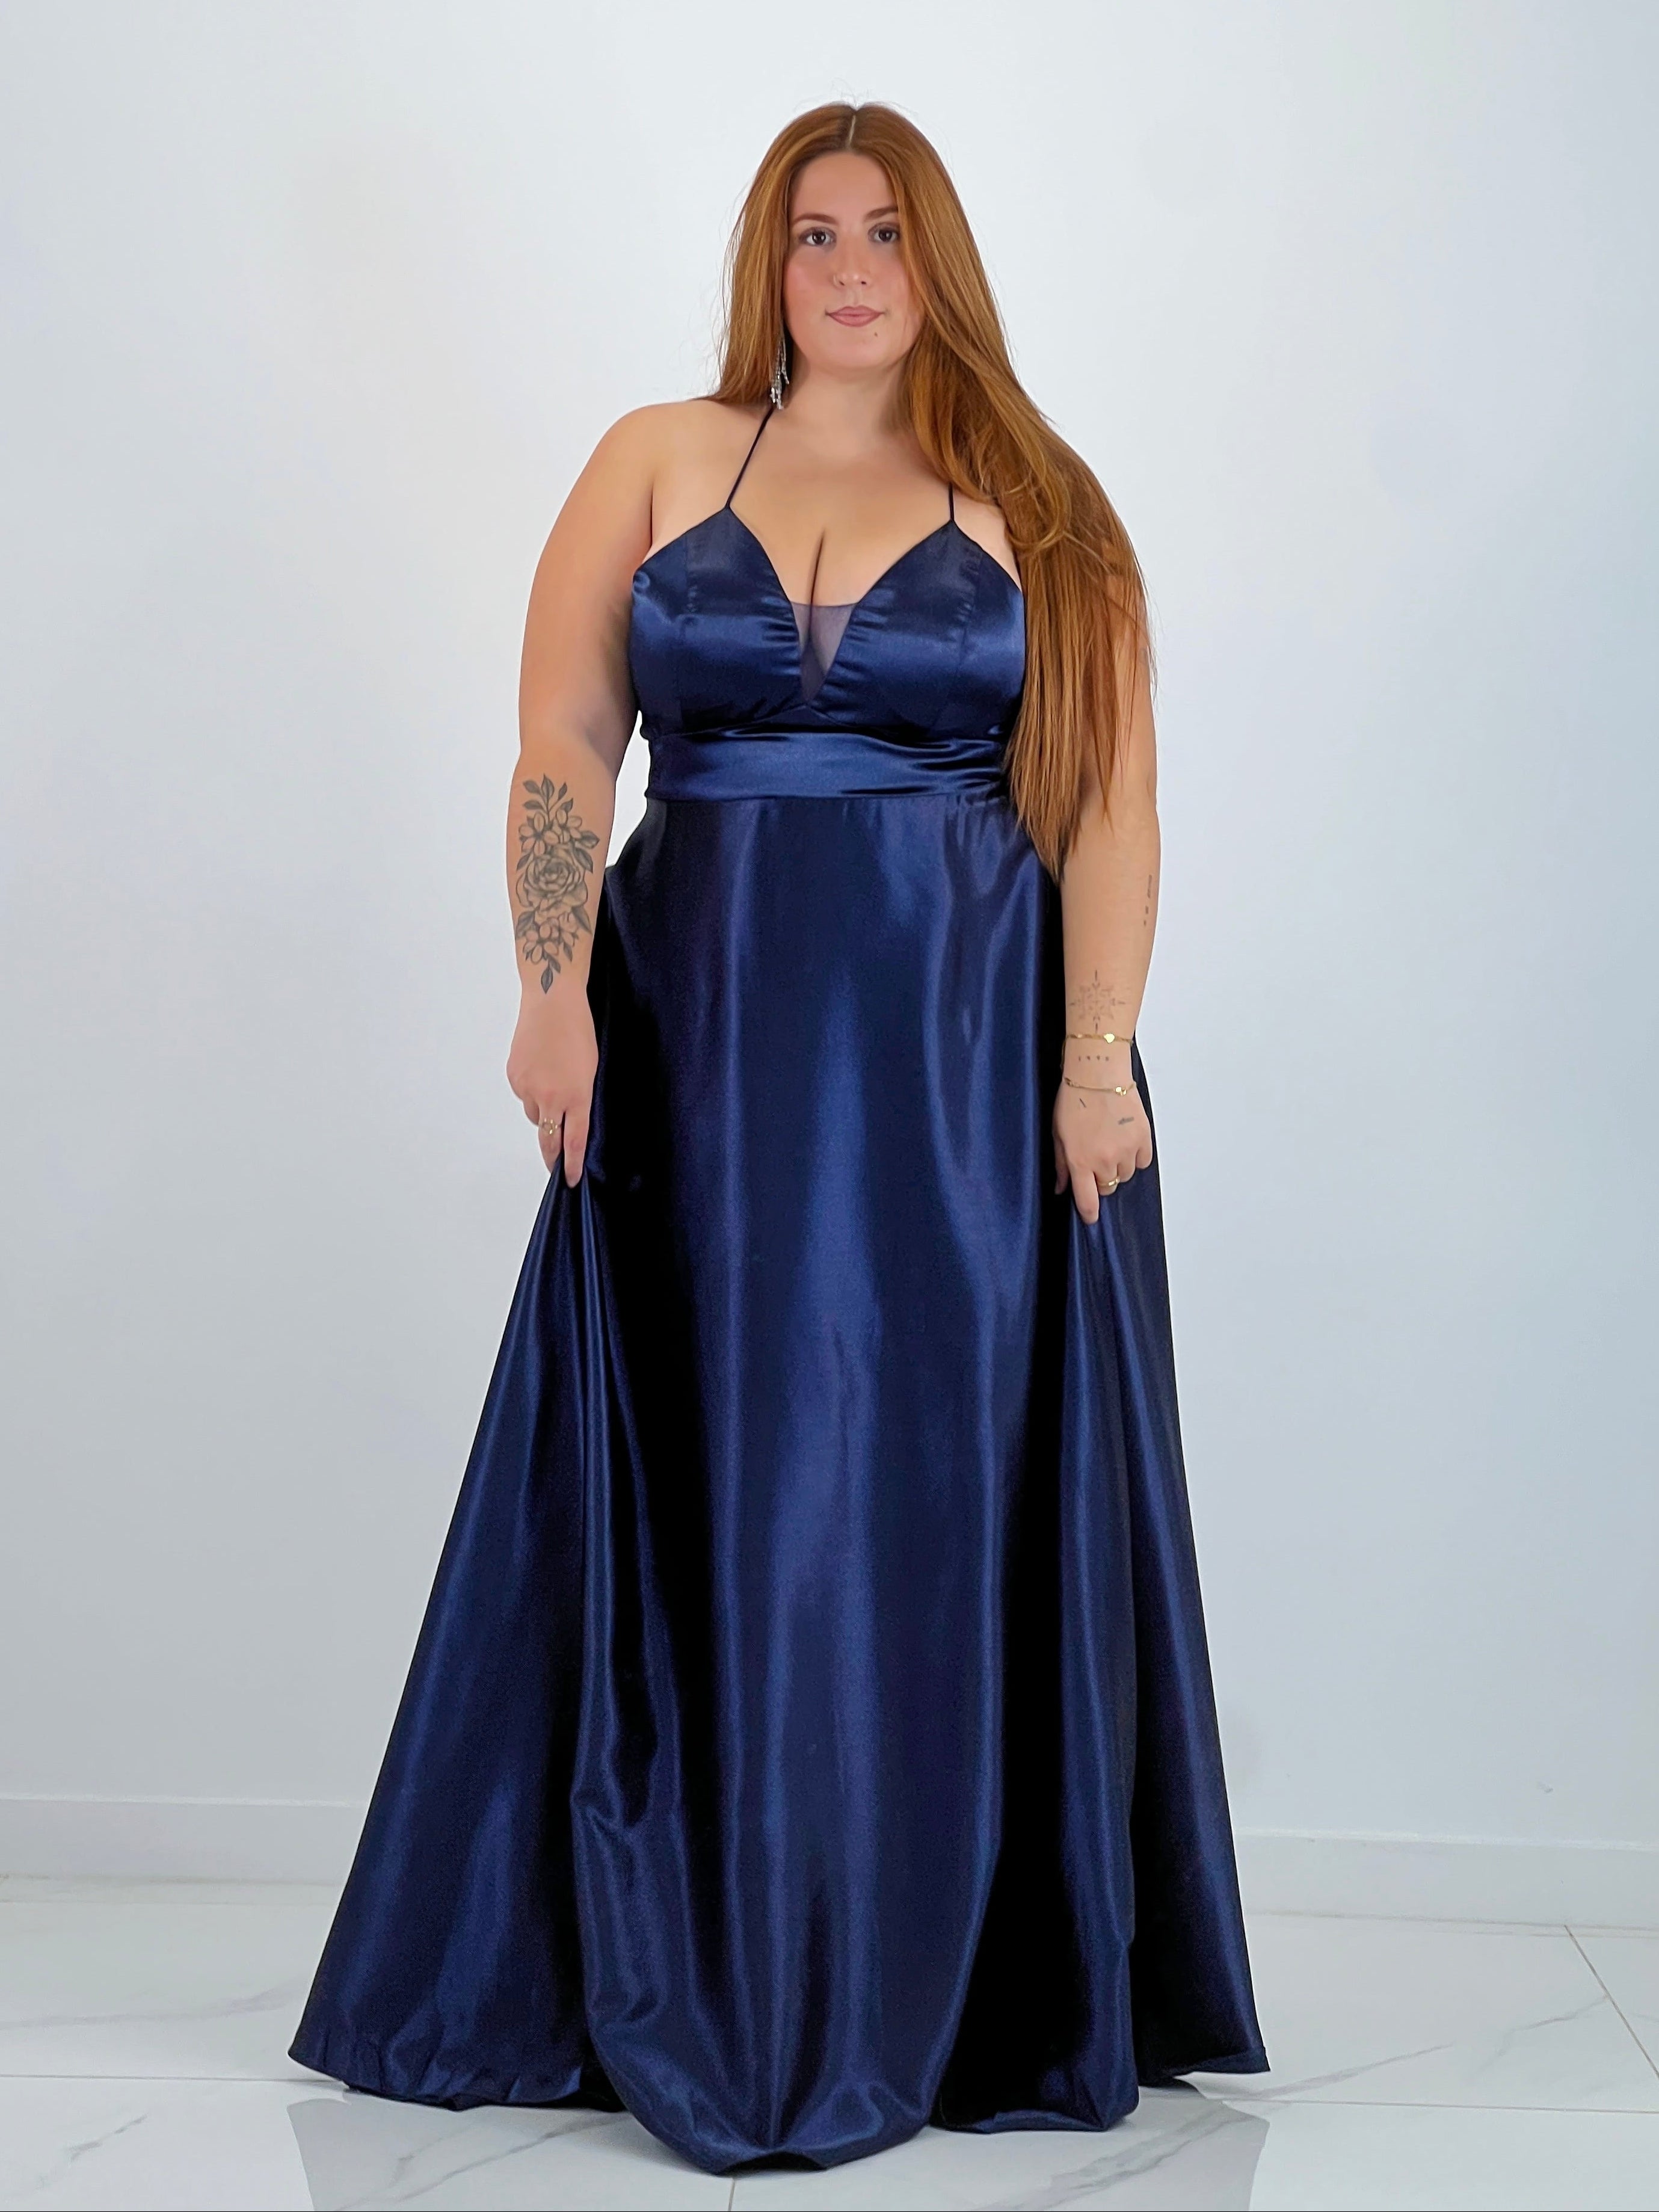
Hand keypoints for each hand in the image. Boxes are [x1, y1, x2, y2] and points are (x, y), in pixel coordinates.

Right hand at [506, 986, 597, 1186]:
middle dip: (551, 1155)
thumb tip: (568, 1121)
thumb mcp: (590, 1069)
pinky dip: (530, 1091)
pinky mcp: (513, 1076)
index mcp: (575, 1096)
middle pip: (547, 1139)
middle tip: (555, 1165)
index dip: (571, 1165)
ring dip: (542, 1112)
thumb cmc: (578, 1030)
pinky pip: (523, 1095)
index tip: (570, 1180)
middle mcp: (549, 1097)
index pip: (573, 1142)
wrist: (552, 1002)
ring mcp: (527, 1087)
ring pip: (534, 1115)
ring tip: (552, 1086)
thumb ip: (580, 1099)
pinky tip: (539, 1070)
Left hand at [1053, 1049, 1153, 1222]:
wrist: (1098, 1073)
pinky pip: (1142, 1161)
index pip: (1088, 1200)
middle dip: (1101, 1179)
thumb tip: (1061, 1188)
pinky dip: (1135, 1156)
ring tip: (1109, 1143)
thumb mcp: (1058, 1133)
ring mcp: (1126, 1150)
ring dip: (1118, 1166)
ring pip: (1125, 1175)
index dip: (1089, 1213)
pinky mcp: (1143, 1138)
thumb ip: (1061, 1164)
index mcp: (1081, 1161)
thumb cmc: (1073, 1098)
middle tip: (1095, 1158)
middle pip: (1108, 1188)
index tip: (1090, 1217)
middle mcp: (1105, 1160)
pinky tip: (1125, 1140)